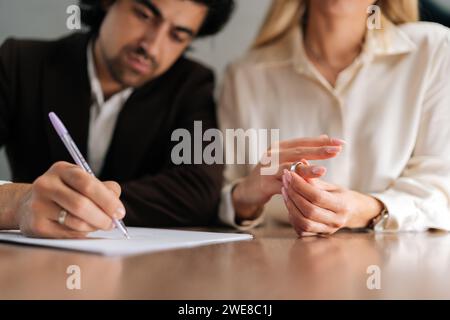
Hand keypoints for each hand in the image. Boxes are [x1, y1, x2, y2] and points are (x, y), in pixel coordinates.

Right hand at [1, 161, 125, 237]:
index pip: (87, 183)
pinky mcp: (36, 225)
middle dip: (102, 217)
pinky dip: (81, 234)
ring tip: (98, 225)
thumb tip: (117, 205)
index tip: (120, 212)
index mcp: (62, 170)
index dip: (107, 200)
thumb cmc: (66, 192)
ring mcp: (38, 205)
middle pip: (81, 204)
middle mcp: (46, 185)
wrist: (30, 204)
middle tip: (113, 223)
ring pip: (75, 222)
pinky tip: (83, 229)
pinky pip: (67, 234)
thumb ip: (105, 189)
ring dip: (93, 227)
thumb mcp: (83, 182)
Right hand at [232, 135, 345, 220]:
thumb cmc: (270, 173)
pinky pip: (282, 185)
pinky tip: (306, 187)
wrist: (248, 189)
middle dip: (318, 151)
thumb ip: (303, 150)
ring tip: (323, 170)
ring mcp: (267, 169)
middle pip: (298, 151)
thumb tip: (324, 137)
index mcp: (280, 147)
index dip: (322, 141)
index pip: (303, 141)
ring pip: (289, 167)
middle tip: (336, 150)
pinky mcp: (265, 184)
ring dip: (307, 169)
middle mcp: (272, 155)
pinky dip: (294, 185)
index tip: (340, 142)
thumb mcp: (285, 159)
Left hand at [281, 167, 383, 235]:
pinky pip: (301, 229)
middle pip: (309, 210)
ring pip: (303, 222)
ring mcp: (327, 230)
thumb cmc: (340, 195)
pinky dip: (292, 216)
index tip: (290, 173)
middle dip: (293, 194)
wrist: (352, 212)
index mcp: (342, 205)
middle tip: (285, 180)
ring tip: (285, 190)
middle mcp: (336, 221)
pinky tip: (289, 203)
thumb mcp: (331, 185)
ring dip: (290, 205)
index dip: (301, 185)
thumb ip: (314, 178)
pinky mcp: (318, 235)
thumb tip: (300, 163)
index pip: (317, 196)